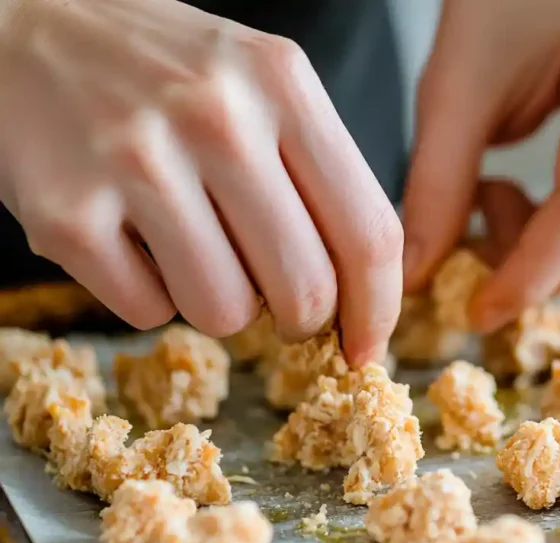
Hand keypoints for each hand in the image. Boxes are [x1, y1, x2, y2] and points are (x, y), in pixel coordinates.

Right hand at [0, 0, 401, 363]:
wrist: (23, 26)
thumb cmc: (161, 69)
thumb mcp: (260, 85)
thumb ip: (320, 176)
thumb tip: (361, 295)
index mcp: (281, 84)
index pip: (368, 232)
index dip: (377, 309)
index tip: (367, 346)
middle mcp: (216, 117)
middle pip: (305, 290)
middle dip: (300, 319)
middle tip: (275, 299)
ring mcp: (136, 162)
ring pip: (227, 314)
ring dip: (218, 303)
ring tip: (189, 245)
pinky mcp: (67, 212)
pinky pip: (148, 312)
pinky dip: (147, 294)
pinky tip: (131, 237)